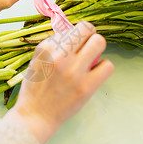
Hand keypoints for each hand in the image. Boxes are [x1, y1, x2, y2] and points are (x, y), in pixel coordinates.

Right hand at [4, 21, 113, 143]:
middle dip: (89, 36)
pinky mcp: (86, 87)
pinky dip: (103, 67)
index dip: (78, 34)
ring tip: (89, 60)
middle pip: (87, 28)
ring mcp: (74, 72)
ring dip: (97, 48)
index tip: (76, 43)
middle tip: (86, 48)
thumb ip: (54, 45)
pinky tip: (94, 73)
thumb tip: (74, 32)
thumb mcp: (37, 60)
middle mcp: (60, 56)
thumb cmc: (36, 87)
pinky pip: (107, 66)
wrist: (35, 116)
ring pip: (99, 42)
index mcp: (46, 48)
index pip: (73, 28)